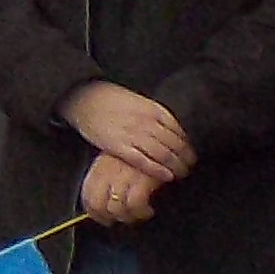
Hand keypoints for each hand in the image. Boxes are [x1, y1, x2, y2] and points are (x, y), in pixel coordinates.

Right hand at [61, 81, 193, 179]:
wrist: (82, 97)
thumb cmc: (108, 98)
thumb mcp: (137, 100)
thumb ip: (154, 114)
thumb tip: (173, 128)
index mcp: (152, 109)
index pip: (180, 130)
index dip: (189, 143)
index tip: (192, 151)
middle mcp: (145, 122)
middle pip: (175, 144)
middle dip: (186, 158)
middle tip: (190, 166)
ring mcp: (132, 134)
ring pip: (163, 154)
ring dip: (176, 166)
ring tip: (182, 173)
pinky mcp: (118, 146)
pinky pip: (143, 161)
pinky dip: (158, 170)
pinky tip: (167, 176)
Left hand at [80, 150, 169, 225]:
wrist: (163, 139)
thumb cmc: (141, 154)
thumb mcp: (118, 162)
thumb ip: (109, 180)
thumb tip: (108, 206)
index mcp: (99, 168)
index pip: (87, 196)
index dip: (94, 213)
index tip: (104, 220)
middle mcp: (108, 172)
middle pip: (98, 205)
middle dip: (109, 218)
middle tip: (122, 220)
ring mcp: (124, 175)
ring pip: (116, 208)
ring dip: (128, 217)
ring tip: (138, 215)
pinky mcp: (142, 178)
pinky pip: (135, 204)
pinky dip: (141, 212)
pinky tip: (148, 210)